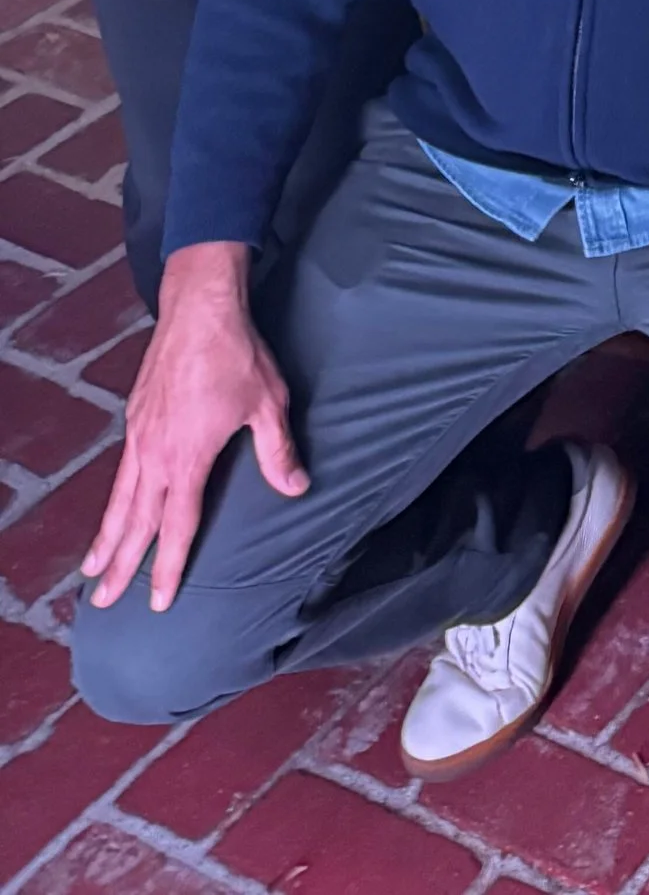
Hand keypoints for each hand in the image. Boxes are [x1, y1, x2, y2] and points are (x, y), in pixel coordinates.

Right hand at [83, 242, 302, 609]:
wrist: (199, 307)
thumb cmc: (237, 354)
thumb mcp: (267, 403)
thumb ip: (277, 451)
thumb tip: (295, 488)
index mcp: (188, 459)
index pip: (177, 526)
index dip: (168, 567)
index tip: (157, 602)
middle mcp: (155, 454)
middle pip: (135, 522)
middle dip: (120, 565)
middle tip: (102, 602)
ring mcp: (140, 436)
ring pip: (120, 500)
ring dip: (106, 538)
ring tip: (91, 570)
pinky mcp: (135, 418)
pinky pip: (120, 471)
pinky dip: (112, 500)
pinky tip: (113, 510)